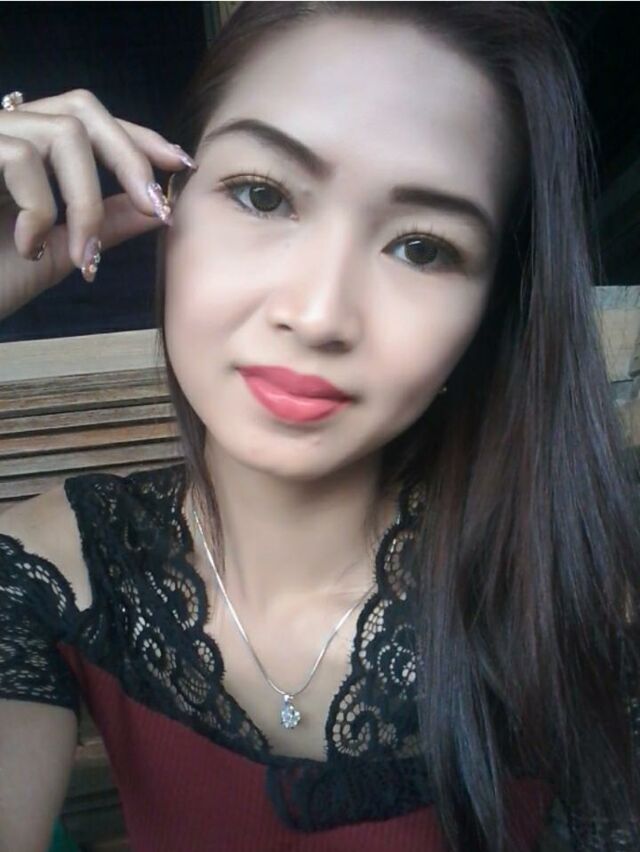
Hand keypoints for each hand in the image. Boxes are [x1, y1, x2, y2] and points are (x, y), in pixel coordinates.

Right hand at [0, 88, 195, 319]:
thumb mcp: (60, 250)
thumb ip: (104, 225)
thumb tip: (156, 208)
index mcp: (31, 150)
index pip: (92, 122)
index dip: (138, 137)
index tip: (180, 164)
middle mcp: (5, 130)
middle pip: (83, 108)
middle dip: (129, 156)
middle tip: (156, 205)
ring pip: (61, 134)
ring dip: (86, 200)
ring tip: (82, 253)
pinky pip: (20, 158)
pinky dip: (39, 209)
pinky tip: (27, 244)